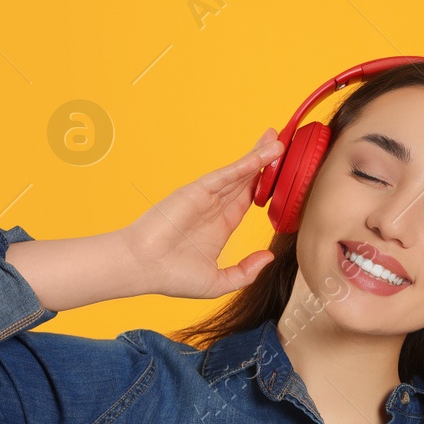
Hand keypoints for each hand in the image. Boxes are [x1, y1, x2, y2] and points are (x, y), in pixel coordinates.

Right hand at [123, 128, 281, 299]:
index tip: (279, 174)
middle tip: (281, 143)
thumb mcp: (218, 282)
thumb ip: (245, 272)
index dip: (264, 186)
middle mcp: (213, 208)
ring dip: (259, 156)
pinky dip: (245, 164)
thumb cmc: (171, 276)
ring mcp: (205, 197)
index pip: (246, 200)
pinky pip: (226, 175)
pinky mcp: (197, 191)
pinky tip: (262, 154)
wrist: (142, 267)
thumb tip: (267, 258)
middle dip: (263, 161)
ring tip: (278, 140)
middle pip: (245, 180)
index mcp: (218, 227)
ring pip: (238, 173)